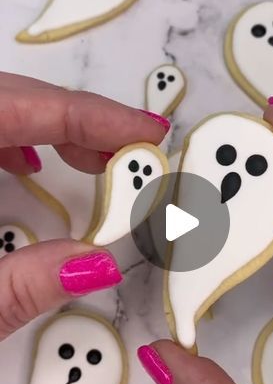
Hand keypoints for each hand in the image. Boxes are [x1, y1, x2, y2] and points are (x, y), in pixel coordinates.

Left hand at [0, 72, 168, 340]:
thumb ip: (24, 286)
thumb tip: (103, 265)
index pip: (15, 107)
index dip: (88, 115)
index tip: (147, 132)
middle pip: (7, 97)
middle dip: (77, 118)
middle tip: (135, 152)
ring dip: (48, 126)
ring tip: (97, 159)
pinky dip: (12, 138)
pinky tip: (31, 165)